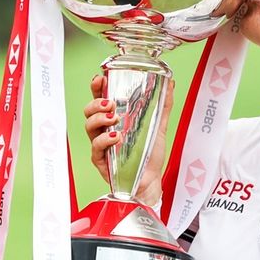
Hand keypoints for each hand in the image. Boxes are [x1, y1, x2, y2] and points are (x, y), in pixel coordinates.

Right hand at [84, 74, 174, 205]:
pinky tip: (116, 138)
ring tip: (114, 118)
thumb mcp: (159, 126)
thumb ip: (163, 105)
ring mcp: (101, 145)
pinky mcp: (101, 161)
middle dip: (96, 103)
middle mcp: (104, 130)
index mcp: (114, 119)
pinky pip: (96, 148)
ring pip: (89, 127)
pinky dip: (105, 140)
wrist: (151, 181)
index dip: (97, 88)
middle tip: (111, 103)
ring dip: (99, 119)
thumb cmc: (149, 155)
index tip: (100, 78)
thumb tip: (171, 84)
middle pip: (89, 111)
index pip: (100, 99)